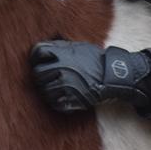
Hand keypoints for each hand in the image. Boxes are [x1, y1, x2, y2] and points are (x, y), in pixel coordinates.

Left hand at [29, 40, 150, 112]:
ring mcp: (66, 84)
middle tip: (47, 78)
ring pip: (44, 90)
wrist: (114, 74)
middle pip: (38, 73)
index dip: (36, 57)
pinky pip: (55, 104)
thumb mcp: (78, 46)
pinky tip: (63, 98)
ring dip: (48, 91)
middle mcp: (62, 67)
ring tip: (56, 89)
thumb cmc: (96, 59)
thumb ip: (59, 47)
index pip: (37, 52)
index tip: (40, 62)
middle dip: (41, 76)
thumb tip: (41, 48)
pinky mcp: (72, 99)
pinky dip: (57, 102)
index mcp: (63, 53)